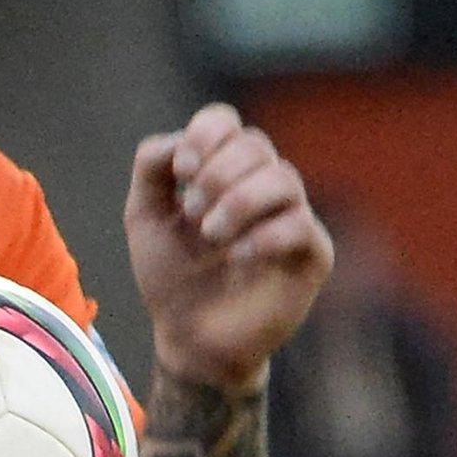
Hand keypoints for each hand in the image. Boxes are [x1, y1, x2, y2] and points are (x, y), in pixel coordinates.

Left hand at [124, 103, 332, 390]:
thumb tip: (179, 141)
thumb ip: (152, 168)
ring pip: (283, 178)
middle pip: (255, 144)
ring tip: (210, 234)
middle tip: (191, 213)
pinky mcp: (313, 254)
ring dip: (238, 201)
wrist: (190, 337)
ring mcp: (292, 217)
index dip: (204, 135)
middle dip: (216, 173)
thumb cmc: (170, 274)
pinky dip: (262, 236)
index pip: (224, 120)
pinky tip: (238, 257)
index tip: (181, 171)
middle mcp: (261, 186)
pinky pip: (300, 225)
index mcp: (222, 170)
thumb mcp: (144, 215)